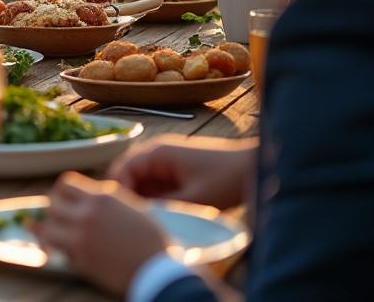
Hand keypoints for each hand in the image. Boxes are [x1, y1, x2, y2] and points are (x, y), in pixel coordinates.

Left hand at [32, 171, 168, 296]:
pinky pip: (60, 252)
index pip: (64, 184)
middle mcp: (87, 215)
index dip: (61, 193)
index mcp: (102, 198)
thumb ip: (104, 198)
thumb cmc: (150, 238)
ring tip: (61, 237)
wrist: (158, 270)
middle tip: (61, 221)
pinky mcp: (81, 260)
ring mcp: (81, 238)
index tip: (64, 201)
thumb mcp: (130, 206)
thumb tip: (81, 197)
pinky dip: (64, 253)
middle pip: (52, 205)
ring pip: (48, 230)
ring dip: (52, 233)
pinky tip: (76, 254)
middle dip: (54, 212)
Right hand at [109, 135, 254, 209]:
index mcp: (157, 153)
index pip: (121, 170)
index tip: (124, 216)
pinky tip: (160, 216)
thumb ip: (163, 207)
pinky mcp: (175, 173)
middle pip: (127, 175)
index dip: (119, 193)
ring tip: (146, 220)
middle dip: (127, 197)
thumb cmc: (226, 179)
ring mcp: (166, 163)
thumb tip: (139, 219)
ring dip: (141, 200)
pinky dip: (154, 201)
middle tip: (133, 221)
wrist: (254, 169)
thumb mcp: (194, 198)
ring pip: (140, 183)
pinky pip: (154, 187)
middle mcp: (157, 154)